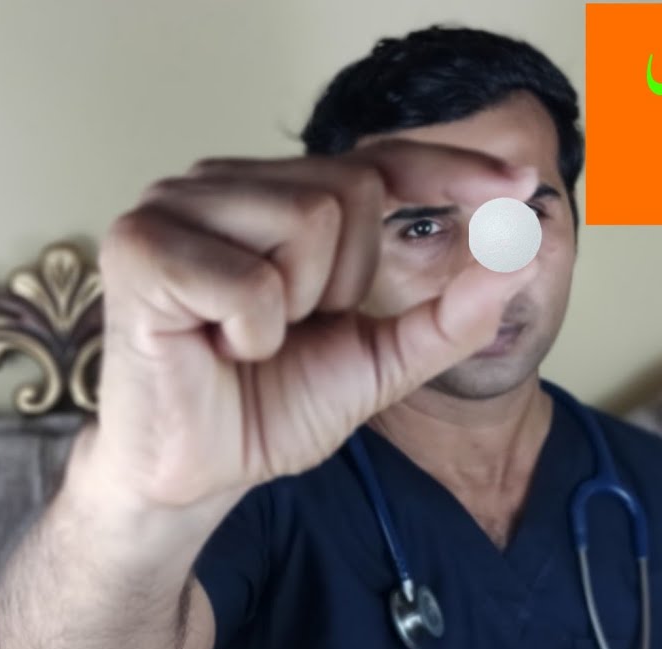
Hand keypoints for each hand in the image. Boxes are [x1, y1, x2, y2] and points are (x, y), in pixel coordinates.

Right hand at [85, 139, 539, 507]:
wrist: (197, 474)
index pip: (382, 160)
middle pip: (353, 186)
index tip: (522, 185)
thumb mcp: (384, 360)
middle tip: (290, 329)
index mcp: (284, 198)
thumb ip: (450, 315)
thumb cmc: (272, 405)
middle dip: (348, 280)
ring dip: (299, 306)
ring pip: (309, 219)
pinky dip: (252, 334)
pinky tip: (216, 347)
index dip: (453, 167)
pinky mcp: (139, 247)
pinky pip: (251, 279)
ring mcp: (176, 203)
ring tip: (249, 337)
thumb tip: (521, 257)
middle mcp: (229, 182)